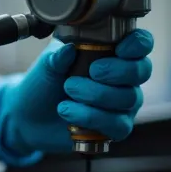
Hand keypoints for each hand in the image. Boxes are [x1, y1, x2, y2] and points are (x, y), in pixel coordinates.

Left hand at [0, 30, 153, 164]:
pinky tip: (70, 113)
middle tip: (91, 72)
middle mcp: (124, 77)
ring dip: (97, 95)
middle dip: (117, 71)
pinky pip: (118, 124)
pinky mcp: (116, 127)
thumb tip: (68, 50)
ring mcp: (123, 103)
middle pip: (141, 70)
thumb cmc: (44, 84)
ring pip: (129, 98)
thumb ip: (58, 56)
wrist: (29, 116)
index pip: (141, 43)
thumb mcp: (46, 65)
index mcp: (112, 52)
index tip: (119, 49)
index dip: (137, 45)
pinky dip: (92, 117)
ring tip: (68, 92)